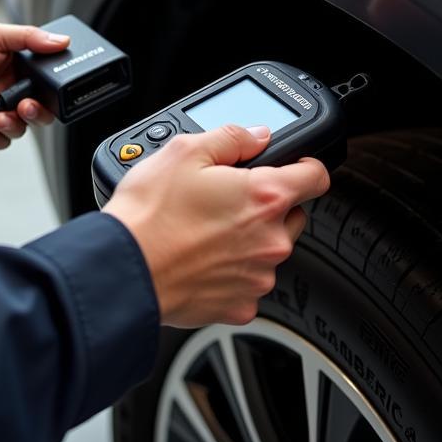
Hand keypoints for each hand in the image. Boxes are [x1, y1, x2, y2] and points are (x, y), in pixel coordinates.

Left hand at [0, 21, 69, 148]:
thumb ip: (29, 36)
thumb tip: (61, 40)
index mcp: (22, 68)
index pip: (49, 81)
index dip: (55, 87)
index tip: (53, 85)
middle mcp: (15, 90)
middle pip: (45, 108)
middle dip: (43, 110)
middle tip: (30, 103)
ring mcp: (4, 111)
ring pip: (29, 125)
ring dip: (26, 121)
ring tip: (14, 110)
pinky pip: (7, 139)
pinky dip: (6, 133)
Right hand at [103, 125, 329, 327]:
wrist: (125, 271)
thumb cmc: (150, 215)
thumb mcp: (184, 151)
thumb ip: (231, 138)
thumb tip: (256, 136)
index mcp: (265, 196)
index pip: (316, 176)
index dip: (305, 167)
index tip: (294, 168)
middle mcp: (271, 240)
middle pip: (294, 215)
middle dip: (268, 206)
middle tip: (228, 200)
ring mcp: (258, 277)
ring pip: (269, 250)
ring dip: (249, 240)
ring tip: (205, 231)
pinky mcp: (241, 305)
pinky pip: (248, 282)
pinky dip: (232, 272)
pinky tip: (201, 259)